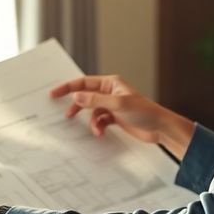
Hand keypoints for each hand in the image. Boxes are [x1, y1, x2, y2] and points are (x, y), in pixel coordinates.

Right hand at [50, 75, 193, 159]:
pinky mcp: (115, 118)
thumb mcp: (118, 105)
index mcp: (111, 83)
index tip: (54, 93)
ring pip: (92, 111)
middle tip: (66, 115)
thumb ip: (95, 101)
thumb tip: (76, 97)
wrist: (160, 128)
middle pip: (86, 96)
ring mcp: (112, 106)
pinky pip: (99, 121)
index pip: (84, 82)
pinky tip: (101, 132)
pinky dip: (98, 126)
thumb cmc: (144, 112)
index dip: (68, 87)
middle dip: (77, 106)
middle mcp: (110, 92)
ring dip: (91, 121)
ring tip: (95, 129)